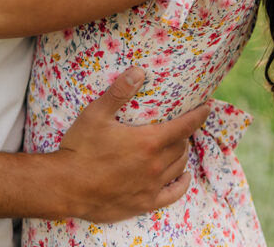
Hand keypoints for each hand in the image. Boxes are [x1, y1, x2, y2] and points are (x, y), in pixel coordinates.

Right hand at [58, 67, 209, 222]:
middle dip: (185, 133)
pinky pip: (172, 195)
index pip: (184, 127)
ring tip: (179, 144)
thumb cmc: (81, 148)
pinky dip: (182, 184)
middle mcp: (155, 165)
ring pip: (178, 168)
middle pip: (181, 146)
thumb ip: (119, 92)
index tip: (207, 106)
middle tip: (182, 123)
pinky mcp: (143, 203)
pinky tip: (183, 177)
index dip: (198, 116)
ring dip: (182, 154)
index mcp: (148, 142)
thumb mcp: (96, 113)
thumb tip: (139, 70)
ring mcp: (151, 186)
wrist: (66, 186)